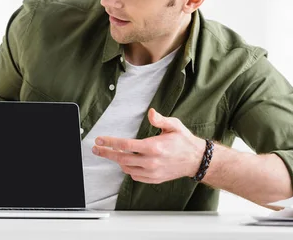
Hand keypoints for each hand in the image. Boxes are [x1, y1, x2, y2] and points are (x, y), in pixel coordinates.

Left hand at [91, 108, 205, 183]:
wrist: (196, 160)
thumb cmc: (184, 141)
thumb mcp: (174, 125)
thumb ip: (160, 119)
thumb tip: (151, 113)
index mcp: (154, 147)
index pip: (125, 145)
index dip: (110, 142)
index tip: (100, 140)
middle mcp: (151, 161)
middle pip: (121, 158)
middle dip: (107, 153)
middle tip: (97, 149)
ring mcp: (152, 172)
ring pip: (127, 168)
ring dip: (118, 161)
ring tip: (113, 154)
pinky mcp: (154, 179)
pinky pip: (135, 176)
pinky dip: (128, 169)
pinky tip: (128, 162)